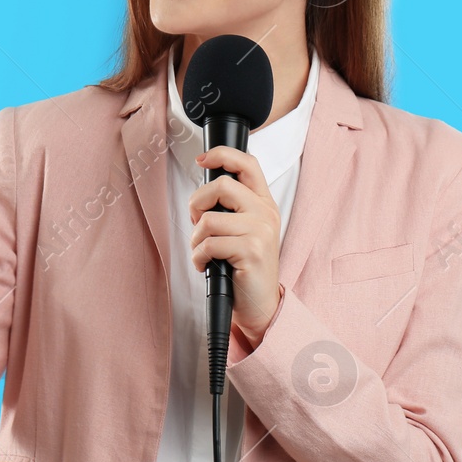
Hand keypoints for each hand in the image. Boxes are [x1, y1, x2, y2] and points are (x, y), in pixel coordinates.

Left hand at [189, 146, 281, 346]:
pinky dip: (198, 257)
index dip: (222, 155)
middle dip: (197, 204)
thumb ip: (230, 209)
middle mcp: (266, 214)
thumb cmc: (245, 269)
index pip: (248, 164)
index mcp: (264, 204)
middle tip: (197, 224)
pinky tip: (205, 266)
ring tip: (202, 252)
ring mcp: (261, 232)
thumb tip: (200, 197)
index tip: (202, 160)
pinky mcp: (251, 252)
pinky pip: (209, 244)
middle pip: (222, 186)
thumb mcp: (244, 232)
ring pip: (209, 219)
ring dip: (195, 239)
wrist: (261, 306)